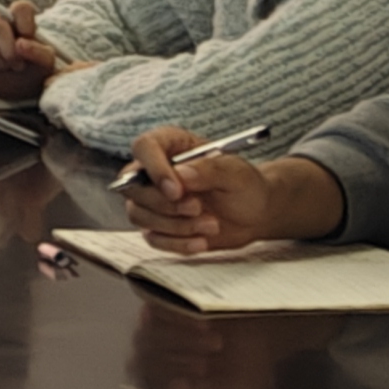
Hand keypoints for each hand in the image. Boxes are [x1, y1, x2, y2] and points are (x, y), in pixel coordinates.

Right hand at [0, 2, 68, 98]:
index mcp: (21, 16)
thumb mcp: (46, 63)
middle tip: (18, 63)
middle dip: (9, 51)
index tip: (28, 42)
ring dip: (0, 62)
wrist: (14, 83)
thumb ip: (41, 52)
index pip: (21, 7)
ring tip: (8, 66)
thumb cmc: (32, 66)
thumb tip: (20, 44)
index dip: (25, 26)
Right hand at [126, 131, 344, 256]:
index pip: (144, 148)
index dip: (154, 169)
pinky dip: (177, 243)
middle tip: (198, 208)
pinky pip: (152, 238)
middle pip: (133, 186)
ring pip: (138, 214)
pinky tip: (202, 241)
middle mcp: (154, 170)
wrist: (256, 214)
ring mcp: (152, 199)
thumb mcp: (236, 173)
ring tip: (211, 224)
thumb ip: (209, 170)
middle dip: (165, 204)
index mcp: (169, 145)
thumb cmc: (245, 185)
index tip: (177, 191)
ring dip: (174, 226)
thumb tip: (181, 174)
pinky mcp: (158, 225)